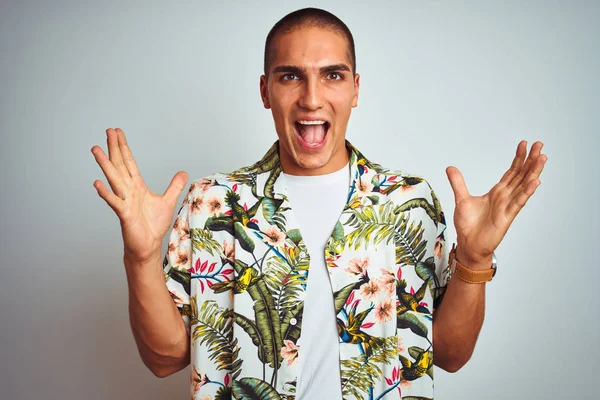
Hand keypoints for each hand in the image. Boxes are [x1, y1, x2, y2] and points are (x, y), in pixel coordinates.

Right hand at [91, 128, 188, 262]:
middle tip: (108, 130)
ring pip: (114, 179)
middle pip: (120, 165)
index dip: (124, 147)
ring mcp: (125, 202)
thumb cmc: (153, 226)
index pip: (129, 162)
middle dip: (114, 148)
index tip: (117, 132)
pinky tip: (97, 183)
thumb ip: (174, 186)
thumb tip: (183, 172)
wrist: (148, 246)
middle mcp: (128, 191)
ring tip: (96, 149)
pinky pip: (114, 202)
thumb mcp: (168, 201)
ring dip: (105, 165)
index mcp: (137, 187)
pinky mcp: (124, 215)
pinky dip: (106, 193)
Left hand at [446, 141, 546, 267]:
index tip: (524, 144)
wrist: (468, 244)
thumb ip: (458, 183)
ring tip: (542, 158)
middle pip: (521, 175)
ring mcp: (508, 206)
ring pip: (524, 186)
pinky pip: (519, 202)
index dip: (518, 158)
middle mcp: (505, 197)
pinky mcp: (507, 217)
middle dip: (530, 160)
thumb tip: (450, 167)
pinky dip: (527, 191)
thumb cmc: (468, 225)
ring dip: (533, 172)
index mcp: (497, 192)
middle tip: (539, 144)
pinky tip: (535, 181)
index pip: (511, 172)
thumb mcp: (461, 199)